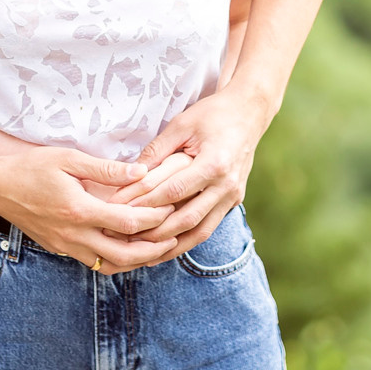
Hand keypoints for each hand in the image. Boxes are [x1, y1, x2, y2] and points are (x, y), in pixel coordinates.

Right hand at [0, 146, 177, 273]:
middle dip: (153, 250)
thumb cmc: (32, 168)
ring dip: (136, 260)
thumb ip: (107, 169)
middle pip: (123, 256)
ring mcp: (66, 246)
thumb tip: (142, 172)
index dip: (153, 219)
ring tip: (158, 247)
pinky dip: (115, 259)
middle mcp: (73, 235)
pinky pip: (94, 262)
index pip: (127, 223)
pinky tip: (128, 247)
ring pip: (109, 266)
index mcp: (78, 211)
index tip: (170, 208)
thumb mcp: (69, 159)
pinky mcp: (60, 249)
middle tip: (174, 239)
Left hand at [126, 88, 272, 261]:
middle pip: (187, 219)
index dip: (146, 204)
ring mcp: (233, 196)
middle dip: (155, 233)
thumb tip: (131, 174)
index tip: (121, 212)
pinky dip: (186, 240)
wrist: (249, 113)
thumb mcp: (182, 124)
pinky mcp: (233, 202)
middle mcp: (226, 185)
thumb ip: (157, 150)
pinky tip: (166, 247)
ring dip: (172, 246)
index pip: (174, 191)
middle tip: (125, 239)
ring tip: (144, 256)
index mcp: (214, 163)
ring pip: (200, 232)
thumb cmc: (212, 115)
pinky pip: (208, 227)